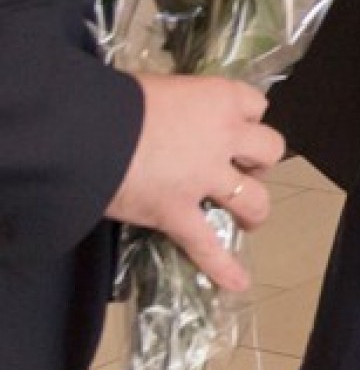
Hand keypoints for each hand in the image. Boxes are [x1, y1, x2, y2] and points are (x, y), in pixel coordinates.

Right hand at [106, 74, 284, 290]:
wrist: (81, 129)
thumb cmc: (112, 100)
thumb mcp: (156, 87)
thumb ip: (178, 104)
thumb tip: (170, 113)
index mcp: (218, 99)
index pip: (255, 105)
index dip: (247, 119)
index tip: (236, 127)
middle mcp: (223, 138)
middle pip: (269, 150)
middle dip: (260, 162)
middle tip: (243, 170)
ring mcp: (204, 179)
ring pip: (253, 199)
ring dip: (254, 211)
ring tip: (247, 219)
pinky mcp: (177, 213)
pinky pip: (206, 245)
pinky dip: (222, 266)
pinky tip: (237, 282)